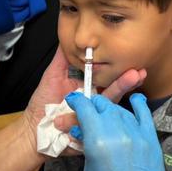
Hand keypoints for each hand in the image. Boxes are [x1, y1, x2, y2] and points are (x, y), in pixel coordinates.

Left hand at [22, 49, 146, 138]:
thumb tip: (68, 35)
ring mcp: (94, 120)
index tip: (135, 65)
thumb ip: (62, 58)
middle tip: (138, 74)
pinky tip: (74, 118)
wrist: (33, 130)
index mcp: (90, 90)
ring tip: (112, 93)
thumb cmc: (43, 104)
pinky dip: (86, 122)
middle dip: (125, 84)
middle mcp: (95, 104)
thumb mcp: (52, 76)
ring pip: (105, 112)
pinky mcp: (89, 135)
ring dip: (107, 103)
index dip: (122, 74)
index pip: (110, 80)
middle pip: (114, 94)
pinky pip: (93, 128)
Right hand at [65, 92, 170, 170]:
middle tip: (88, 112)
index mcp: (97, 140)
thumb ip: (86, 145)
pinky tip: (135, 100)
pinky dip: (138, 105)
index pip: (84, 108)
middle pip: (102, 105)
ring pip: (121, 109)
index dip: (77, 102)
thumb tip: (82, 130)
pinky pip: (144, 114)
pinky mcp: (151, 139)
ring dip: (110, 110)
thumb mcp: (89, 168)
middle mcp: (117, 132)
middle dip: (93, 106)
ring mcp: (136, 134)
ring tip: (105, 115)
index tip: (74, 102)